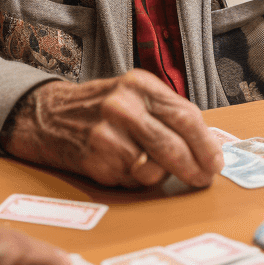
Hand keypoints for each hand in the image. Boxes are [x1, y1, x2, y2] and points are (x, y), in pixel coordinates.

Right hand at [0, 70, 223, 188]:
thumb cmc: (98, 107)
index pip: (186, 116)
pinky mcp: (95, 159)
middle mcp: (123, 105)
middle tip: (204, 179)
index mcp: (139, 84)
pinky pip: (132, 180)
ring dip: (162, 175)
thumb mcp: (133, 95)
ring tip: (153, 167)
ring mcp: (107, 132)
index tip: (216, 162)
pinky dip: (137, 180)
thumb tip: (205, 146)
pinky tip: (127, 167)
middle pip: (175, 144)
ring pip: (155, 168)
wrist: (47, 115)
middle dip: (196, 167)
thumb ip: (165, 113)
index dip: (206, 144)